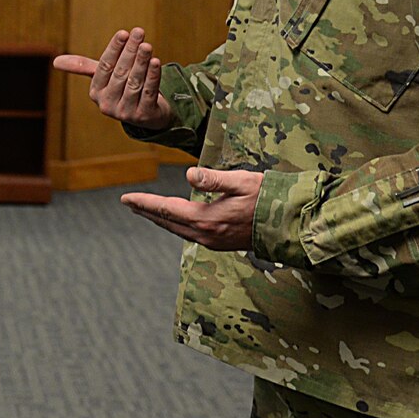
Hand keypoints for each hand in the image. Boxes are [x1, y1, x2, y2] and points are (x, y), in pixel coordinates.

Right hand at [54, 27, 173, 130]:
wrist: (147, 115)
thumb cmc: (123, 89)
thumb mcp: (104, 78)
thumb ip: (84, 67)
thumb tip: (55, 61)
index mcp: (96, 92)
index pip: (104, 67)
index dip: (114, 49)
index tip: (123, 32)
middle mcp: (107, 104)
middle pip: (120, 73)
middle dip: (130, 51)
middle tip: (139, 32)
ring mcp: (126, 112)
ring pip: (134, 82)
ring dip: (141, 62)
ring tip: (147, 46)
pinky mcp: (143, 116)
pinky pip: (148, 92)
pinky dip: (152, 76)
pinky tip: (156, 62)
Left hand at [122, 166, 263, 251]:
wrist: (292, 226)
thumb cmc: (270, 199)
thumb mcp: (243, 181)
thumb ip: (214, 179)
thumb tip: (188, 174)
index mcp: (206, 219)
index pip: (166, 209)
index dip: (145, 202)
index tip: (125, 198)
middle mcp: (206, 234)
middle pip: (167, 222)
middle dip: (147, 211)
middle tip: (129, 203)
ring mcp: (214, 241)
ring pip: (177, 230)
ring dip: (160, 219)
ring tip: (146, 210)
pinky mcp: (222, 243)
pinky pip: (189, 234)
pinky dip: (176, 225)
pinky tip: (175, 220)